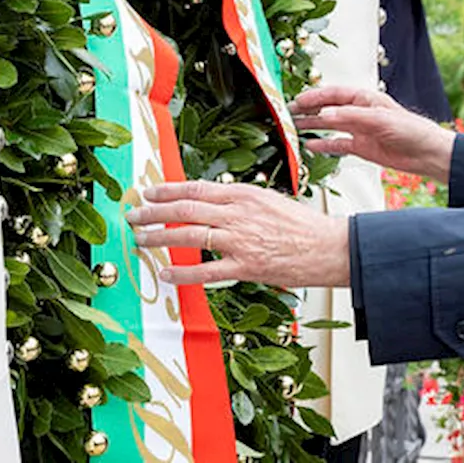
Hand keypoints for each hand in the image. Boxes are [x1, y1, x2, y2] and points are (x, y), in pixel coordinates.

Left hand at [125, 181, 349, 287]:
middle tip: (134, 215)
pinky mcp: (246, 266)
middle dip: (154, 212)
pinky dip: (183, 274)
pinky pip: (206, 271)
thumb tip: (213, 204)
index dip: (169, 190)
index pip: (197, 188)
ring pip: (189, 236)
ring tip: (141, 240)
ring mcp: (241, 240)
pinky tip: (166, 274)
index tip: (149, 193)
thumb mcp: (271, 202)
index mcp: (245, 194)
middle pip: (186, 209)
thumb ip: (241, 203)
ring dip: (160, 238)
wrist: (329, 247)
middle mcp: (239, 214)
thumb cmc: (304, 226)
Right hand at [291, 86, 455, 181]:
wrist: (426, 153)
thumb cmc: (411, 130)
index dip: (315, 97)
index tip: (297, 101)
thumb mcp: (380, 119)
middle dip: (308, 110)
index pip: (334, 94)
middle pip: (328, 109)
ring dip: (312, 126)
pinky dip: (323, 144)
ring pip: (330, 126)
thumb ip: (352, 117)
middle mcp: (360, 113)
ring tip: (292, 128)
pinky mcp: (361, 147)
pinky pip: (337, 144)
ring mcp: (360, 130)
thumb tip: (325, 116)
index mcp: (366, 99)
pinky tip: (309, 145)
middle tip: (287, 114)